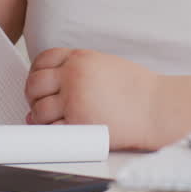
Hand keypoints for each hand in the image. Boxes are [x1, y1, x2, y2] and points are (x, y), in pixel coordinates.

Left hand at [24, 48, 160, 149]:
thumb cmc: (138, 88)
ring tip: (52, 120)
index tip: (41, 83)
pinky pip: (51, 130)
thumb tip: (55, 83)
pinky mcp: (78, 124)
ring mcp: (74, 100)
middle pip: (34, 84)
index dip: (37, 72)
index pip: (43, 60)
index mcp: (80, 58)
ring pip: (39, 110)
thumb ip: (79, 68)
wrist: (156, 108)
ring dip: (40, 117)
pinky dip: (51, 132)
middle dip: (34, 96)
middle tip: (42, 104)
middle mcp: (73, 76)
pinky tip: (60, 131)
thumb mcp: (105, 64)